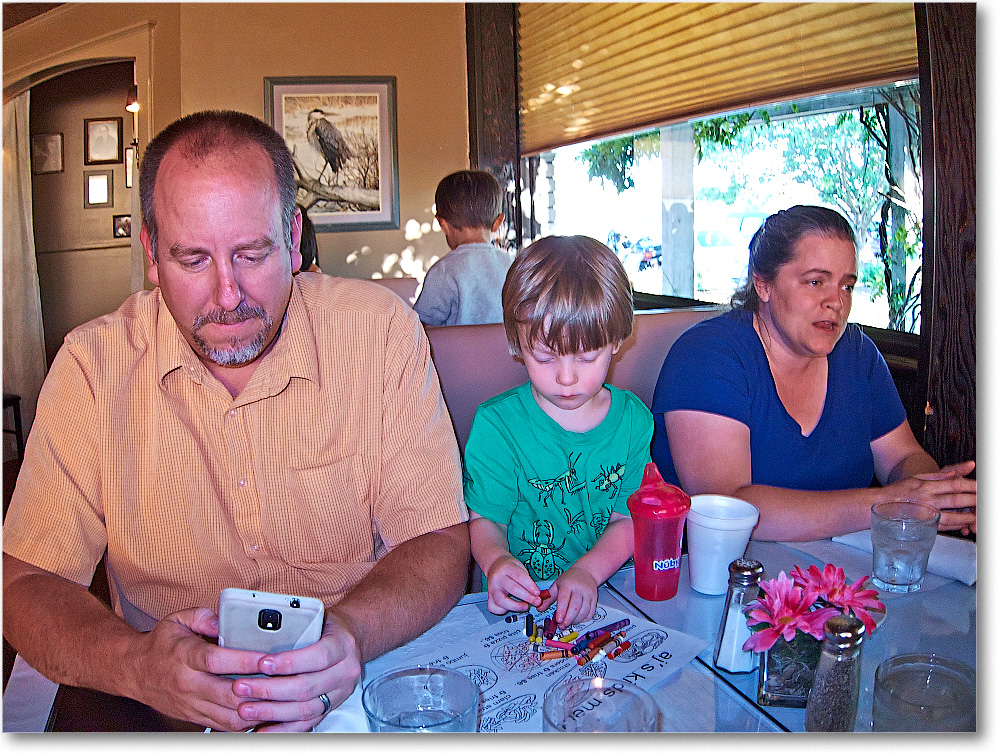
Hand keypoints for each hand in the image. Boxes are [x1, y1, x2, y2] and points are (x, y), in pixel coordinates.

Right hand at [125, 607, 271, 730]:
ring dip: (254, 709)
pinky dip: (243, 721)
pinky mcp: (194, 717)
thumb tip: (223, 620)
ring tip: (274, 698)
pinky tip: (260, 710)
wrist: (133, 671)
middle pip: (227, 693)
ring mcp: (191, 704)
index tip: (266, 658)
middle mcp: (188, 683)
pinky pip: (222, 725)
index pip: (217, 661)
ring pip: (227, 715)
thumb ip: (203, 616)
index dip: (244, 660)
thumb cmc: (160, 645)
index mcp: (185, 656)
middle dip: (256, 690)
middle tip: (281, 681)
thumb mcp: (178, 619)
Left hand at [229, 610, 362, 731]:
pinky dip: (283, 729)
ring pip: (305, 709)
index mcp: (342, 645)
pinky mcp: (330, 707)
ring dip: (272, 711)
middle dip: (270, 689)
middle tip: (242, 687)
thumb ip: (293, 623)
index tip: (262, 663)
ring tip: (245, 708)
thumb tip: (253, 629)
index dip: (289, 662)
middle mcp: (345, 671)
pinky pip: (307, 723)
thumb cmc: (327, 626)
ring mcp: (339, 692)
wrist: (351, 638)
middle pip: (307, 687)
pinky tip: (262, 729)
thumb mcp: (316, 616)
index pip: (318, 656)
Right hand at [484, 555, 540, 613]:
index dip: (530, 586)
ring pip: (501, 600)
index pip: (520, 577)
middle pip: (513, 589)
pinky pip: (492, 607)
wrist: (494, 564)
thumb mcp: (520, 567)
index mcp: (507, 568)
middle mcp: (498, 578)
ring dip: (516, 606)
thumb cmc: (510, 567)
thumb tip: (537, 595)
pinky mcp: (489, 596)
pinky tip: (509, 608)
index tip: (538, 593)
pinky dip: (501, 610)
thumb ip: (528, 581)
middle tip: (536, 601)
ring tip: (526, 606)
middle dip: (527, 597)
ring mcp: (492, 588)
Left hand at [550, 567, 597, 626]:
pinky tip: (576, 619)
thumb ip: (547, 598)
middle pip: (575, 607)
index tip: (558, 620)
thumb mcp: (556, 585)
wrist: (585, 573)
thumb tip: (539, 608)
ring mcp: (588, 594)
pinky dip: (583, 619)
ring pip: (583, 612)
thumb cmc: (569, 580)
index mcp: (568, 584)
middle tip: (561, 625)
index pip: (564, 599)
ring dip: (575, 621)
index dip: (561, 611)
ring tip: (567, 623)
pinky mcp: (594, 600)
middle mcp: (579, 589)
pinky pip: (590, 613)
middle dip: (568, 619)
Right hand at [886, 460, 975, 535]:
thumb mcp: (916, 478)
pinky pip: (945, 526)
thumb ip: (938, 476)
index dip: (971, 486)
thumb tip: (957, 473)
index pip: (954, 484)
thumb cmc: (898, 491)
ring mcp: (926, 514)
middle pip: (957, 500)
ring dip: (970, 517)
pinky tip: (966, 524)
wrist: (879, 506)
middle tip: (985, 502)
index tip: (981, 487)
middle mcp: (928, 500)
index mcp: (927, 486)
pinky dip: (958, 526)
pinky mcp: (925, 526)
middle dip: (975, 501)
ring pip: (954, 516)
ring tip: (980, 516)